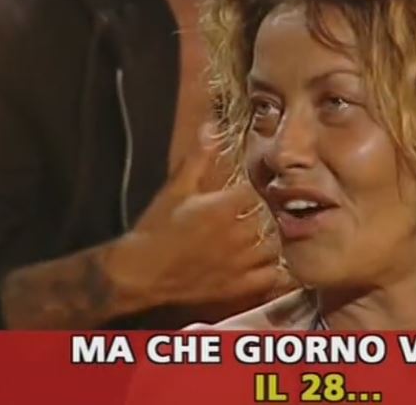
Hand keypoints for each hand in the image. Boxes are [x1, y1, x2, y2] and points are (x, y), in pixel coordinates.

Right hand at [115, 142, 295, 323]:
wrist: (141, 273)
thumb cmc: (156, 228)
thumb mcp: (176, 189)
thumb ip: (198, 158)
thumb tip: (212, 127)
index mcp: (222, 208)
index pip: (254, 193)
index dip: (248, 193)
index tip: (239, 196)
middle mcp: (236, 236)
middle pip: (268, 220)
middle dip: (260, 216)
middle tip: (247, 218)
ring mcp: (240, 264)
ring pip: (274, 247)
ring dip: (268, 240)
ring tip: (255, 238)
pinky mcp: (238, 287)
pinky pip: (272, 276)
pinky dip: (273, 269)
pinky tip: (262, 262)